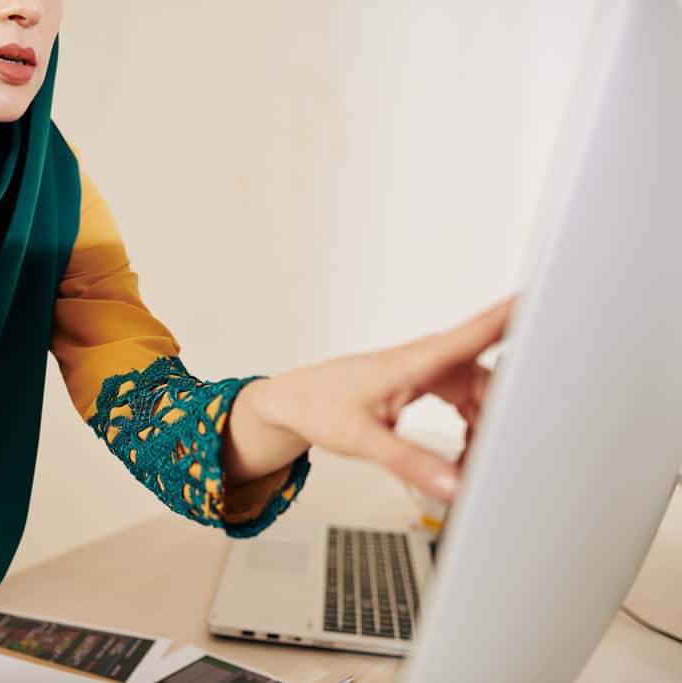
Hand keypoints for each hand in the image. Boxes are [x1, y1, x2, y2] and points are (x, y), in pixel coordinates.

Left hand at [258, 298, 515, 502]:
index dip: (515, 318)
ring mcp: (432, 371)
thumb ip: (410, 463)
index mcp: (416, 362)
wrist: (296, 400)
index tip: (552, 302)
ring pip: (484, 395)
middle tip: (508, 453)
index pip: (475, 334)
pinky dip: (474, 429)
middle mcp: (430, 360)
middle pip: (491, 380)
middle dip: (507, 413)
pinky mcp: (430, 383)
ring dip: (488, 427)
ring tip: (473, 464)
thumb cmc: (322, 406)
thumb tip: (454, 484)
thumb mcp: (363, 440)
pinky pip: (470, 403)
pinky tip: (462, 455)